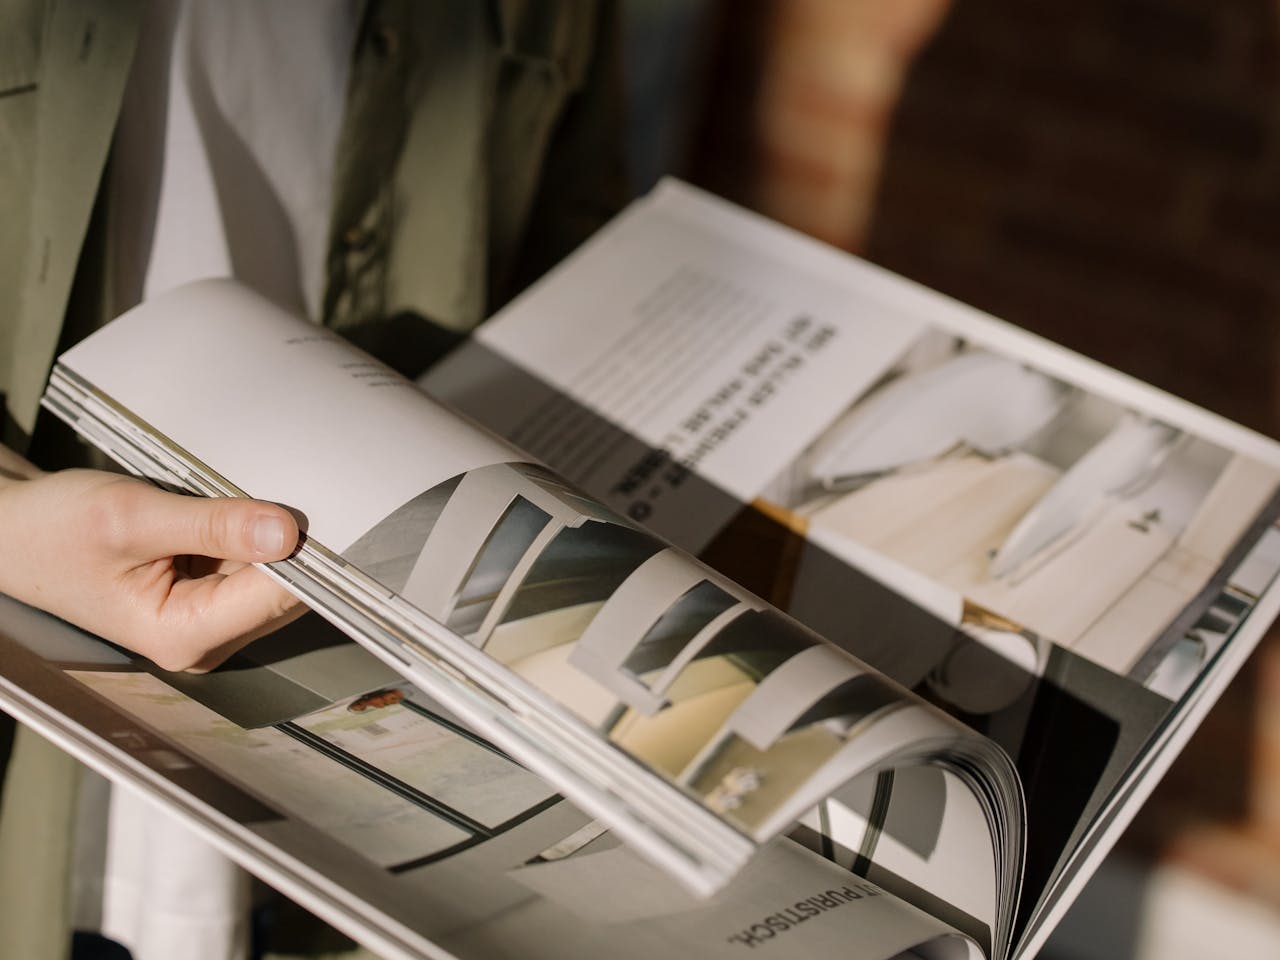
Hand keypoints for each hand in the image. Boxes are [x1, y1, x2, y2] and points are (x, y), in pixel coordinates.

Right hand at [0, 461, 301, 671]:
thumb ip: (213, 525)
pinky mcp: (208, 599)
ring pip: (274, 578)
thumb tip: (286, 532)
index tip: (342, 517)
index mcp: (183, 635)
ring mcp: (208, 621)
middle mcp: (203, 640)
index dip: (311, 557)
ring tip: (266, 494)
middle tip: (317, 490)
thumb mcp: (134, 516)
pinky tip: (245, 508)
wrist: (15, 531)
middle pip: (284, 593)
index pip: (277, 598)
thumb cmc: (58, 528)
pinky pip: (253, 566)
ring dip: (276, 538)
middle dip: (296, 545)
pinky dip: (256, 536)